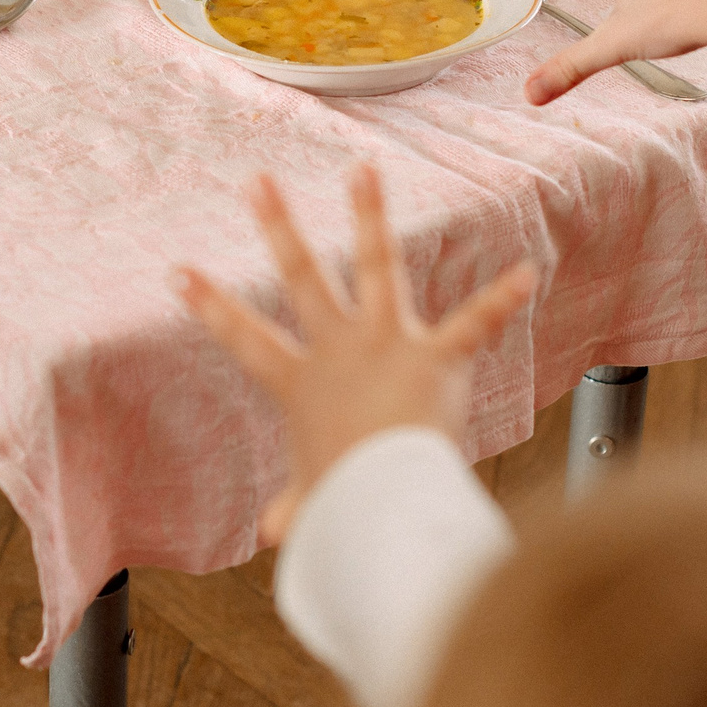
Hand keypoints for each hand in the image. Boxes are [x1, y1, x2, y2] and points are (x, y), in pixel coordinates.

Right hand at [179, 167, 535, 541]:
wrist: (387, 507)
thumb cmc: (349, 505)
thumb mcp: (316, 498)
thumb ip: (298, 507)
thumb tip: (276, 535)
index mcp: (302, 383)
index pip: (244, 338)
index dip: (210, 306)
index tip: (178, 271)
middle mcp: (339, 351)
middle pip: (302, 279)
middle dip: (279, 227)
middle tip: (257, 182)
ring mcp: (387, 346)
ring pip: (376, 267)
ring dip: (370, 216)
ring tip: (363, 170)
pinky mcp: (436, 356)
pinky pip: (474, 321)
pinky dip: (502, 299)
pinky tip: (528, 273)